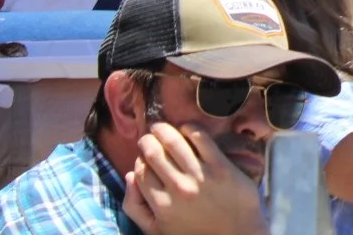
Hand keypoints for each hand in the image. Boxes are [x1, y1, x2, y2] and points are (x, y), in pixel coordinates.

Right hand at [122, 124, 267, 234]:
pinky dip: (190, 128)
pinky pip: (202, 139)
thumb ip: (136, 207)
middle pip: (154, 153)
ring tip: (162, 127)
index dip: (140, 159)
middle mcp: (178, 189)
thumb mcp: (158, 230)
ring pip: (175, 142)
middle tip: (150, 134)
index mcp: (161, 205)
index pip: (141, 172)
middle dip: (148, 140)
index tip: (144, 154)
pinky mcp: (222, 167)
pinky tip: (187, 129)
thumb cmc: (194, 233)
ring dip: (164, 129)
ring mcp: (201, 177)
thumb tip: (130, 175)